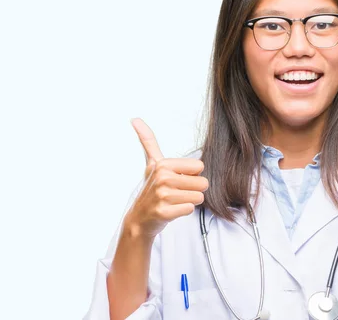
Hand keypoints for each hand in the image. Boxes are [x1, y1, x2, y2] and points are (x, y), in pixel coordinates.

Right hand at [124, 118, 207, 238]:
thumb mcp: (151, 163)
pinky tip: (171, 211)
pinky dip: (183, 212)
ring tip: (174, 202)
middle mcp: (162, 178)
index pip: (199, 166)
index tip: (177, 179)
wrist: (139, 218)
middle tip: (176, 193)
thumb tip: (134, 118)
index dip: (191, 175)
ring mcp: (162, 196)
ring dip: (189, 201)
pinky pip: (190, 209)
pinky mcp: (164, 212)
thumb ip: (148, 141)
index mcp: (163, 164)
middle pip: (202, 183)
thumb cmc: (151, 189)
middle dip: (193, 190)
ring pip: (198, 197)